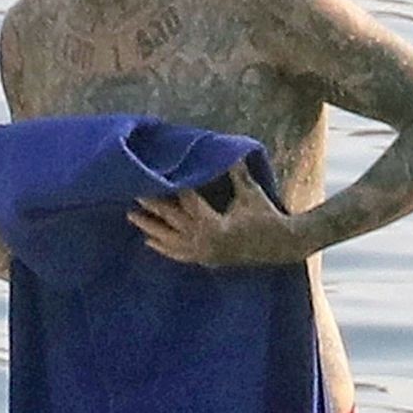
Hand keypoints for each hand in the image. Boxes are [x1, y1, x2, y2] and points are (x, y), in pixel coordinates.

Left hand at [129, 163, 301, 268]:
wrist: (281, 246)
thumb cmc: (267, 217)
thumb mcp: (251, 193)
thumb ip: (236, 173)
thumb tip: (229, 150)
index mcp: (215, 226)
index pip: (188, 202)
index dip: (175, 186)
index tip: (157, 174)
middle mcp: (205, 242)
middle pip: (172, 221)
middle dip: (153, 205)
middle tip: (134, 191)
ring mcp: (203, 254)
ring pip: (170, 241)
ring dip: (150, 228)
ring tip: (132, 215)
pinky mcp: (204, 261)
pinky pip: (178, 255)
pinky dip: (163, 248)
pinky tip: (149, 241)